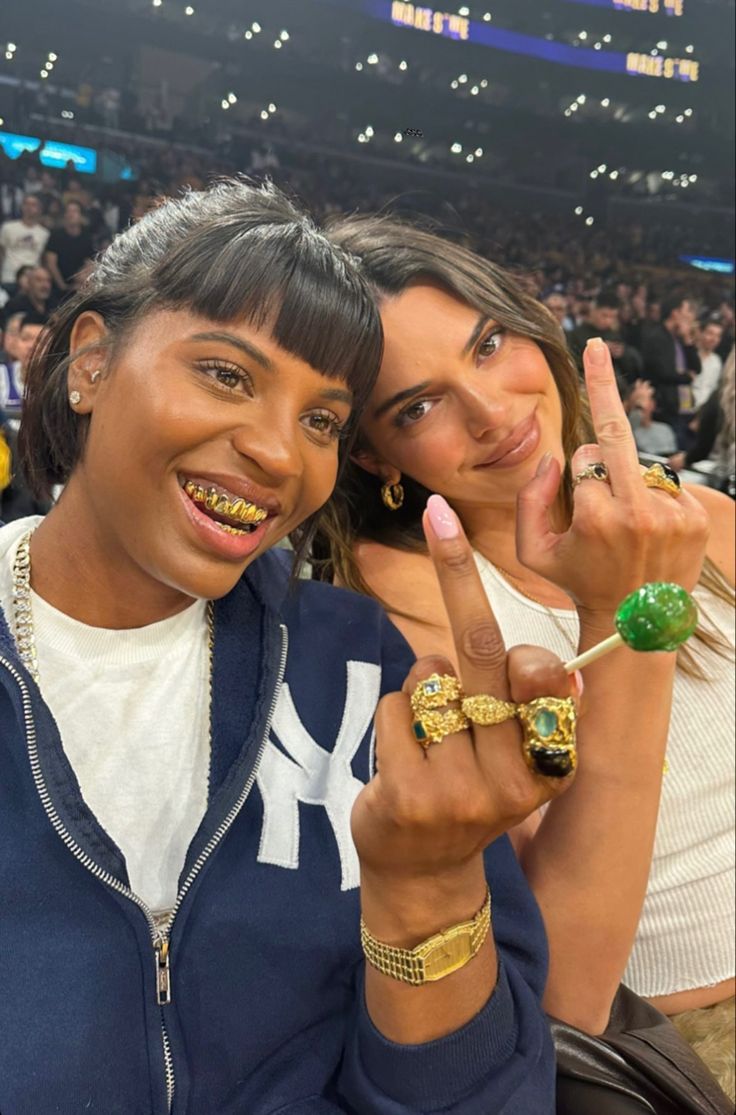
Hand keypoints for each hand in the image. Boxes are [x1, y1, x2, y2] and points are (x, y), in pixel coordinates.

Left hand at [352, 506, 576, 912]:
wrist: (423, 873)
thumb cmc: (470, 789)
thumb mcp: (514, 756)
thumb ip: (528, 707)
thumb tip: (556, 667)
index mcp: (553, 761)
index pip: (542, 674)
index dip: (518, 625)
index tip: (476, 552)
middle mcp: (517, 776)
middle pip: (485, 652)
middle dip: (460, 575)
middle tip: (440, 515)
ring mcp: (464, 789)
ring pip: (431, 681)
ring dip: (424, 692)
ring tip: (431, 740)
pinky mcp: (413, 796)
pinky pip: (397, 710)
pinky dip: (394, 719)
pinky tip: (403, 760)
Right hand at [515, 338, 709, 622]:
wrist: (633, 625)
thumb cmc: (577, 583)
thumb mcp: (532, 552)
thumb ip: (528, 499)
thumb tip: (553, 457)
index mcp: (595, 518)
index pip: (583, 456)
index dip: (576, 470)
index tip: (576, 476)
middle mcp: (637, 512)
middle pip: (619, 434)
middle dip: (605, 386)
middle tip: (597, 346)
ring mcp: (671, 514)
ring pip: (643, 464)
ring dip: (630, 478)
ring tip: (628, 523)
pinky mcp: (695, 519)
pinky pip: (668, 483)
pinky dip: (653, 494)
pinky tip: (648, 527)